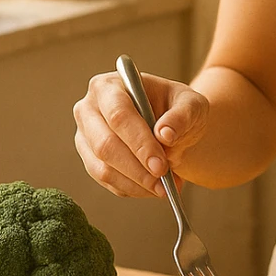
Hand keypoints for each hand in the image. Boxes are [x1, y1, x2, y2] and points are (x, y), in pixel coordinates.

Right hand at [73, 70, 209, 198]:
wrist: (171, 123)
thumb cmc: (177, 107)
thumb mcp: (191, 104)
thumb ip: (182, 115)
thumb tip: (165, 134)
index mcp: (109, 86)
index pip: (118, 115)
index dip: (139, 142)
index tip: (160, 165)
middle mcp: (89, 109)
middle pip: (104, 145)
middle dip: (136, 168)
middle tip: (164, 182)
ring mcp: (85, 137)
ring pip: (102, 169)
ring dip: (136, 183)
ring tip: (165, 187)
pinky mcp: (90, 159)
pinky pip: (107, 182)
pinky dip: (133, 189)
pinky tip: (154, 187)